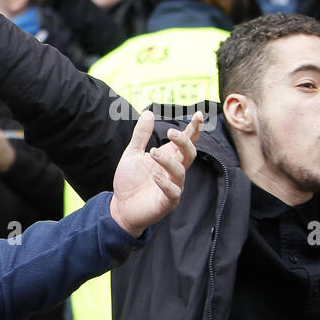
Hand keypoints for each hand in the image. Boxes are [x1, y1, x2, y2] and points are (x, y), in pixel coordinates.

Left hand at [108, 109, 201, 237]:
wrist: (120, 207)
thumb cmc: (130, 181)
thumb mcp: (132, 154)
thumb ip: (141, 135)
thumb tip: (148, 113)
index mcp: (169, 157)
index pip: (187, 141)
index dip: (194, 129)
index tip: (198, 115)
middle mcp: (174, 170)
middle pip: (190, 153)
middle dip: (184, 141)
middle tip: (171, 132)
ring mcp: (174, 186)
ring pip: (180, 171)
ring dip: (168, 160)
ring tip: (152, 153)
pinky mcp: (168, 202)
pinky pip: (173, 192)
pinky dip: (166, 183)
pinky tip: (156, 176)